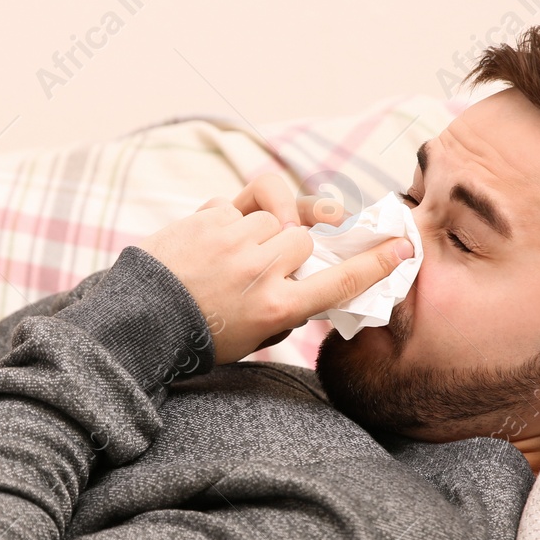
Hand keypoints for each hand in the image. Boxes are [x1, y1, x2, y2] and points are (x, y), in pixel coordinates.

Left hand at [137, 174, 414, 364]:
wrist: (139, 322)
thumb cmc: (198, 336)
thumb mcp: (253, 337)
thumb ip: (286, 308)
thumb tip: (309, 275)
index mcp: (277, 309)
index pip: (340, 280)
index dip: (374, 263)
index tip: (400, 247)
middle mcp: (262, 272)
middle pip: (304, 239)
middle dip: (291, 250)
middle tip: (268, 267)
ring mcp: (235, 241)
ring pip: (274, 218)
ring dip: (263, 231)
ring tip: (233, 256)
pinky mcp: (208, 218)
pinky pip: (242, 202)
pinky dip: (238, 214)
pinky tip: (225, 231)